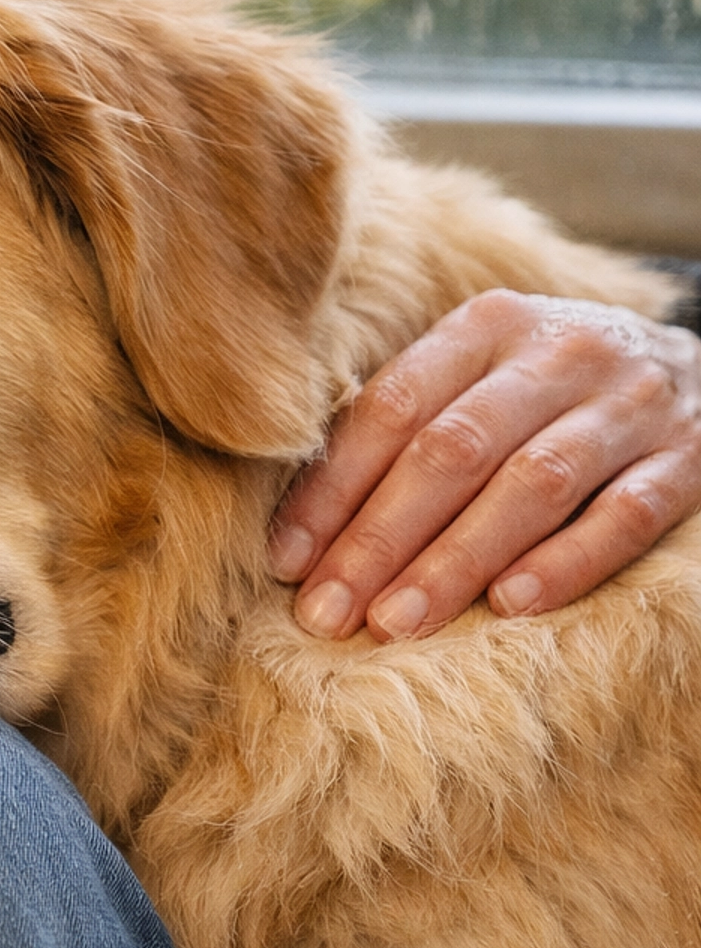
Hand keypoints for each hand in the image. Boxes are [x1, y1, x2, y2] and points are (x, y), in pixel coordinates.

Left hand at [268, 288, 700, 640]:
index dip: (334, 487)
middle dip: (379, 537)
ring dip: (456, 559)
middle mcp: (559, 353)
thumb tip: (304, 523)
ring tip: (397, 621)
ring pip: (531, 483)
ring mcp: (630, 404)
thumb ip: (411, 422)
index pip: (393, 407)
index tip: (288, 561)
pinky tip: (510, 605)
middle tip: (327, 611)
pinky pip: (624, 515)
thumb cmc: (552, 390)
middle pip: (452, 449)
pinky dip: (565, 561)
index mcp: (488, 326)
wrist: (699, 368)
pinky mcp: (689, 457)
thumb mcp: (484, 374)